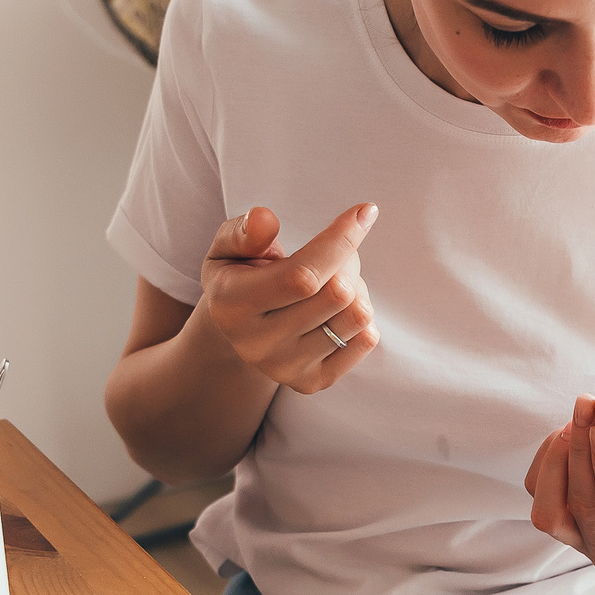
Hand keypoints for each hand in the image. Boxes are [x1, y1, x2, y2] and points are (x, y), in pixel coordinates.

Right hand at [196, 203, 380, 394]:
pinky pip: (366, 340)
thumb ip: (244, 231)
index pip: (302, 275)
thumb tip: (265, 218)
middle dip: (346, 261)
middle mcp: (256, 345)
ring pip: (357, 316)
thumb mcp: (228, 247)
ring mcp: (285, 369)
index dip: (339, 241)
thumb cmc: (239, 275)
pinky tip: (336, 310)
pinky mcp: (312, 382)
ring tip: (330, 283)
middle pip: (337, 294)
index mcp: (232, 305)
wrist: (236, 332)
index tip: (364, 212)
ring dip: (356, 289)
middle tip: (332, 255)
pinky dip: (361, 316)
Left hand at [525, 395, 594, 582]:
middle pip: (585, 508)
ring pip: (550, 509)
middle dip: (582, 452)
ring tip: (579, 418)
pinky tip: (572, 431)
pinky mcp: (561, 523)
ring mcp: (581, 544)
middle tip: (587, 407)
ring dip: (560, 457)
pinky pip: (538, 492)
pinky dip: (549, 457)